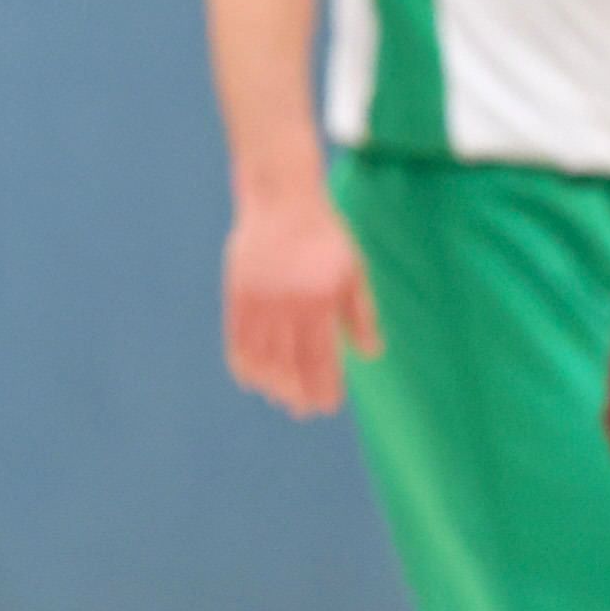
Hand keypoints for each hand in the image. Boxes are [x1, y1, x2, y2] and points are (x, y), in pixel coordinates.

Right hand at [222, 189, 380, 415]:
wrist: (282, 199)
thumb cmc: (325, 236)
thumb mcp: (352, 270)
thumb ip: (361, 314)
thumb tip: (372, 355)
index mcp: (319, 298)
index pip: (320, 356)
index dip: (324, 385)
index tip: (328, 406)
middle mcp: (287, 303)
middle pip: (289, 363)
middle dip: (297, 391)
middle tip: (304, 411)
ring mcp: (259, 300)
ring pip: (261, 355)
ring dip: (271, 383)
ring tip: (280, 397)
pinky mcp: (238, 294)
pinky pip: (237, 339)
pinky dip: (243, 363)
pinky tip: (252, 380)